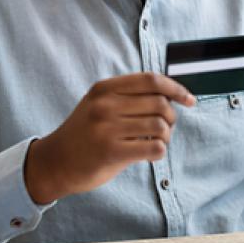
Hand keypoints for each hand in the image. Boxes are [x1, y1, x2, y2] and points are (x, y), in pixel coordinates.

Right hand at [23, 72, 194, 203]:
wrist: (54, 162)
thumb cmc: (85, 134)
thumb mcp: (99, 105)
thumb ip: (128, 97)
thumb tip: (172, 95)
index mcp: (105, 88)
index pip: (151, 80)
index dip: (176, 89)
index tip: (189, 100)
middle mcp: (105, 105)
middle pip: (159, 103)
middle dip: (171, 117)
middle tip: (166, 128)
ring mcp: (106, 128)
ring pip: (159, 126)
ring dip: (166, 136)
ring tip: (157, 141)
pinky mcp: (110, 152)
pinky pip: (154, 148)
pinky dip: (159, 152)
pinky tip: (150, 154)